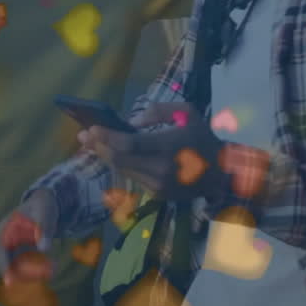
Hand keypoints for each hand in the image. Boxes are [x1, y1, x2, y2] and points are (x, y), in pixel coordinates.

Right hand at [0, 189, 57, 284]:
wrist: (47, 203)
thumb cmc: (42, 206)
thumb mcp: (44, 213)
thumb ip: (43, 229)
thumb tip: (44, 248)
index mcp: (6, 228)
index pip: (0, 249)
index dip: (4, 265)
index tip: (9, 281)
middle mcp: (7, 238)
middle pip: (5, 260)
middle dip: (15, 274)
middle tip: (26, 287)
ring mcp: (14, 245)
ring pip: (15, 264)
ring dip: (26, 274)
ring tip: (42, 279)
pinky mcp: (22, 250)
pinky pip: (24, 263)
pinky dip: (33, 270)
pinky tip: (46, 274)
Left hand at [79, 102, 225, 200]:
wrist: (222, 174)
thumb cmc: (202, 138)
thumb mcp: (187, 112)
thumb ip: (159, 111)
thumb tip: (131, 123)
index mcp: (169, 146)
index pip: (129, 144)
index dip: (106, 137)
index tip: (91, 129)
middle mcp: (161, 168)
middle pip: (119, 160)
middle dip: (99, 147)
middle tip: (83, 136)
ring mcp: (158, 184)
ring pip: (123, 169)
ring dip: (106, 156)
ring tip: (92, 143)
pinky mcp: (157, 194)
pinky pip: (132, 176)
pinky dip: (120, 164)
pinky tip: (110, 154)